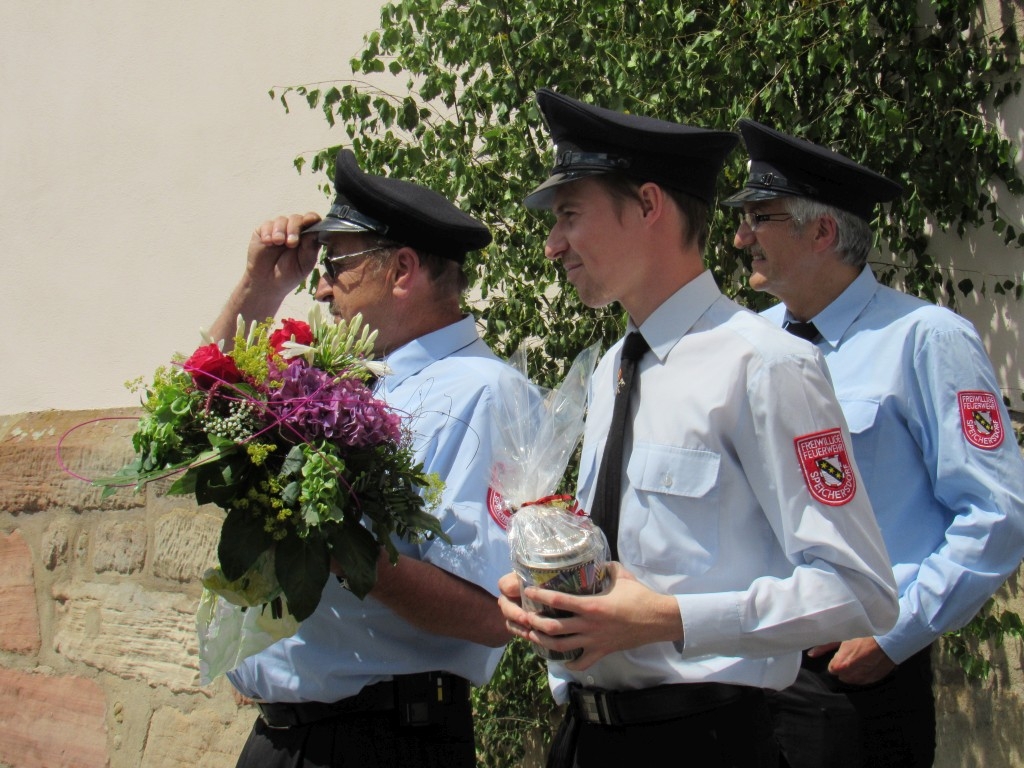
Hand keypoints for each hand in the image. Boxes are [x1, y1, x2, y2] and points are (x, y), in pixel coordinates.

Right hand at [244, 212, 322, 293]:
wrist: (267, 283)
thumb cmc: (289, 275)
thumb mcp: (304, 263)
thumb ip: (310, 247)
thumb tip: (316, 230)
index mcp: (307, 238)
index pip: (312, 222)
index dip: (312, 218)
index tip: (310, 220)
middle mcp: (293, 231)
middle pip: (296, 219)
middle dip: (294, 228)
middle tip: (291, 243)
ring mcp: (279, 230)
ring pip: (282, 220)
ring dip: (280, 230)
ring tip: (278, 242)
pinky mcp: (264, 231)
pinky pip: (267, 225)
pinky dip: (268, 232)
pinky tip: (268, 243)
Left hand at [498, 563, 682, 669]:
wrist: (658, 620)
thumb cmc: (640, 596)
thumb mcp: (622, 575)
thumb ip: (606, 567)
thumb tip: (595, 562)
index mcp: (591, 606)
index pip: (558, 601)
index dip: (540, 597)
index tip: (528, 592)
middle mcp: (589, 626)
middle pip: (553, 629)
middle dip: (535, 624)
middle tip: (525, 617)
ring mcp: (594, 642)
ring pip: (562, 647)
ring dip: (544, 643)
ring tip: (533, 637)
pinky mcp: (602, 652)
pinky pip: (582, 663)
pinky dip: (570, 664)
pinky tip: (562, 660)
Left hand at [816, 636, 895, 684]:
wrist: (888, 637)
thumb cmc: (862, 634)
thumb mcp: (840, 637)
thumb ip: (824, 647)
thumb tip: (811, 654)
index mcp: (840, 665)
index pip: (832, 669)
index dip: (836, 660)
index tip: (841, 653)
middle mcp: (851, 675)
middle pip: (842, 675)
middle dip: (844, 666)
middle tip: (852, 654)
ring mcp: (864, 678)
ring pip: (853, 679)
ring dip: (854, 671)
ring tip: (861, 657)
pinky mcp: (875, 679)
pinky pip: (865, 680)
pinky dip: (865, 674)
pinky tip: (868, 662)